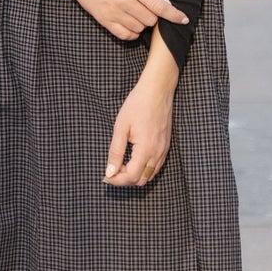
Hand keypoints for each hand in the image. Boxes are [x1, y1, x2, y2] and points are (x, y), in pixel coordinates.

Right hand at [57, 0, 188, 41]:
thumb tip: (165, 2)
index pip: (160, 6)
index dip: (174, 15)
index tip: (184, 20)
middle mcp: (124, 2)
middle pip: (151, 20)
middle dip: (155, 15)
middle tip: (147, 5)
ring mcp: (113, 13)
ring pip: (140, 29)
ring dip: (143, 23)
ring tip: (137, 11)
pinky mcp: (104, 21)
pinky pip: (125, 35)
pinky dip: (133, 32)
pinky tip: (132, 23)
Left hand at [105, 34, 178, 186]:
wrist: (157, 90)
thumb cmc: (137, 105)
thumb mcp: (121, 127)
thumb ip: (115, 152)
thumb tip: (109, 172)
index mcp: (145, 150)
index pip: (131, 176)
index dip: (116, 180)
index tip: (105, 176)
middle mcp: (157, 153)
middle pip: (141, 180)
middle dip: (125, 180)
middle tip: (111, 172)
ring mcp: (163, 150)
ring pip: (150, 175)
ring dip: (135, 175)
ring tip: (121, 167)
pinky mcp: (166, 146)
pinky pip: (156, 166)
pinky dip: (145, 169)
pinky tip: (134, 160)